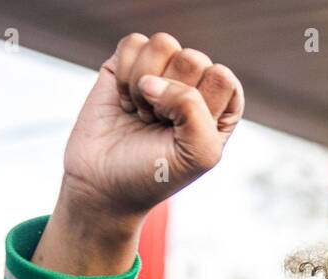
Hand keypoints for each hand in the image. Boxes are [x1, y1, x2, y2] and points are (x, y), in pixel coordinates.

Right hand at [35, 33, 243, 274]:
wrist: (105, 185)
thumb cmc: (156, 175)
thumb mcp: (197, 154)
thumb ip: (194, 110)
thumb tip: (152, 81)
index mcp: (222, 107)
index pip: (222, 78)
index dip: (199, 105)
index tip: (182, 134)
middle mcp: (195, 85)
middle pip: (193, 58)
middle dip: (170, 97)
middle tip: (158, 124)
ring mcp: (162, 71)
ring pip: (163, 44)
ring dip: (145, 85)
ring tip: (142, 113)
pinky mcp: (128, 64)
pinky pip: (133, 43)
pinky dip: (124, 76)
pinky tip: (125, 102)